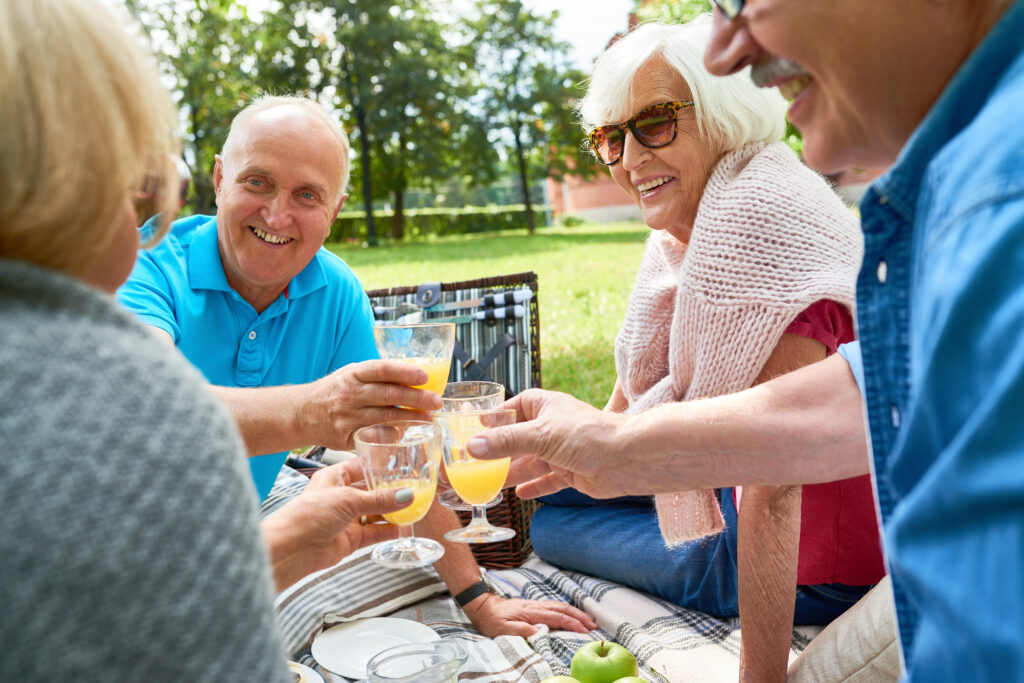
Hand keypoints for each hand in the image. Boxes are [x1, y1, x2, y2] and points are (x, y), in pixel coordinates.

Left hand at [262, 460, 410, 589]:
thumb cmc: (309, 515)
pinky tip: (402, 528)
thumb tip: (406, 495)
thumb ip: (379, 499)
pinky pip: (374, 532)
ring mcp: (345, 519)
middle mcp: (340, 496)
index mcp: (334, 477)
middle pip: (371, 491)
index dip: (380, 467)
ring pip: (374, 512)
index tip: (401, 466)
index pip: (361, 468)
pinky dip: (387, 530)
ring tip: (412, 508)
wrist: (293, 548)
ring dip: (391, 512)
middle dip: (390, 492)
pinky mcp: (350, 538)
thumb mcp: (348, 500)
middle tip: (412, 488)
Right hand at [302, 360, 442, 449]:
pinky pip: (375, 438)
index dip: (404, 372)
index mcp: (354, 374)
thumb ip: (379, 376)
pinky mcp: (347, 437)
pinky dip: (393, 436)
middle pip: (389, 395)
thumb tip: (417, 376)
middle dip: (417, 398)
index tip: (425, 376)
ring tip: (429, 418)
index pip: (381, 369)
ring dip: (411, 419)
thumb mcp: (352, 374)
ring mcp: (348, 417)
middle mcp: (350, 394)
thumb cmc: (335, 391)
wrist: (302, 412)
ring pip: (386, 418)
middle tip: (436, 401)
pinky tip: (406, 433)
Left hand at [462, 593, 596, 637]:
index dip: (572, 624)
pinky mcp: (533, 606)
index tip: (584, 631)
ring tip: (588, 619)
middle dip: (579, 616)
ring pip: (560, 606)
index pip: (556, 617)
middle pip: (562, 609)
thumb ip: (520, 630)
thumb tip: (538, 632)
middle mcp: (535, 606)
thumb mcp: (501, 628)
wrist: (483, 606)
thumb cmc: (491, 620)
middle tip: (593, 625)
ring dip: (575, 612)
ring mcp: (535, 604)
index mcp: (530, 612)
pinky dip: (566, 610)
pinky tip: (571, 614)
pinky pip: (554, 606)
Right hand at [466, 389, 631, 498]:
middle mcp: (551, 426)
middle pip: (516, 440)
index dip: (492, 421)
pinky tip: (520, 494)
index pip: (511, 410)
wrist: (627, 458)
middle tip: (471, 465)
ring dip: (510, 473)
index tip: (471, 431)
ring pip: (528, 462)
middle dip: (496, 453)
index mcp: (543, 406)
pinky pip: (547, 480)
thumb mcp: (540, 435)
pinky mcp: (571, 471)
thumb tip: (473, 446)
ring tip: (485, 485)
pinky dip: (534, 486)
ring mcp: (560, 450)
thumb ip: (506, 442)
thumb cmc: (588, 435)